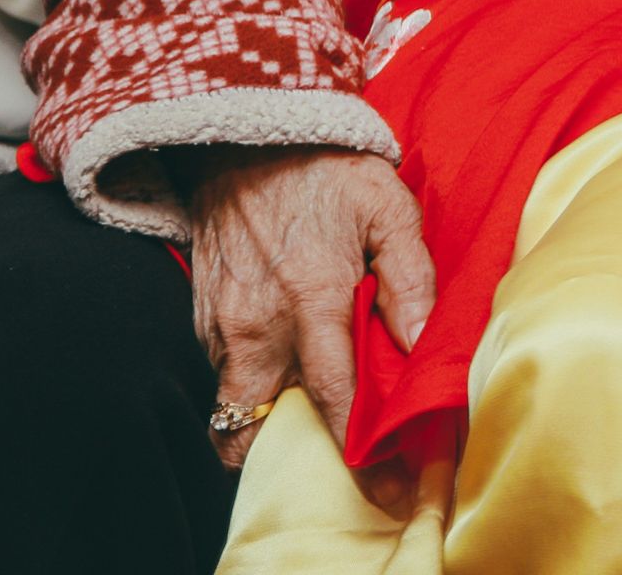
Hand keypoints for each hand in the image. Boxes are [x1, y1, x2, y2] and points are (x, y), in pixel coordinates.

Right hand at [179, 146, 434, 465]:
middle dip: (294, 453)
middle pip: (260, 423)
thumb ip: (412, 278)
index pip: (335, 394)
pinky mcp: (201, 317)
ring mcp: (220, 323)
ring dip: (273, 419)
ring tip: (320, 420)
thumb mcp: (389, 209)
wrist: (244, 136)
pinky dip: (255, 385)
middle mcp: (256, 322)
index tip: (386, 486)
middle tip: (342, 465)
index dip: (359, 449)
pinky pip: (224, 373)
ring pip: (237, 403)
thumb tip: (420, 344)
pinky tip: (292, 373)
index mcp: (310, 297)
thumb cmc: (327, 170)